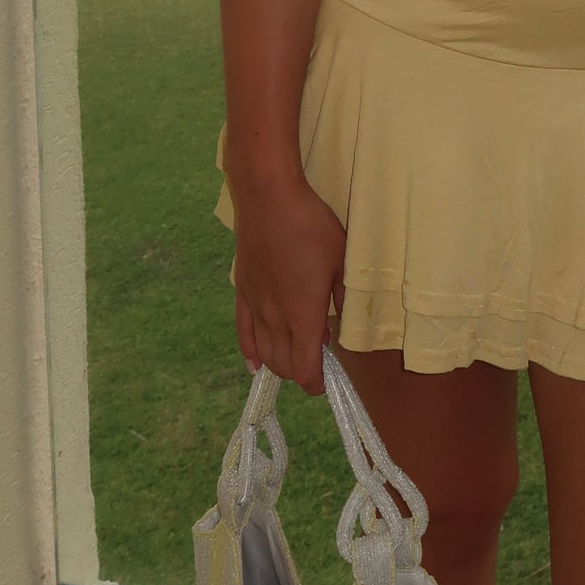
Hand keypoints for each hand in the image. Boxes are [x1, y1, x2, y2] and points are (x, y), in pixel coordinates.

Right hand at [232, 174, 346, 393]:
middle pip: (284, 365)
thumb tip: (340, 324)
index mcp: (303, 316)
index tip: (325, 382)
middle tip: (317, 359)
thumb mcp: (341, 260)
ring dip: (280, 363)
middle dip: (301, 372)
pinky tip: (254, 362)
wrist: (269, 200)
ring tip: (295, 354)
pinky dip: (249, 353)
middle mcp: (276, 319)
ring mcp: (255, 307)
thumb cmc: (311, 227)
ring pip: (264, 354)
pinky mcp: (242, 293)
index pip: (304, 369)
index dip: (314, 384)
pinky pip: (243, 333)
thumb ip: (343, 296)